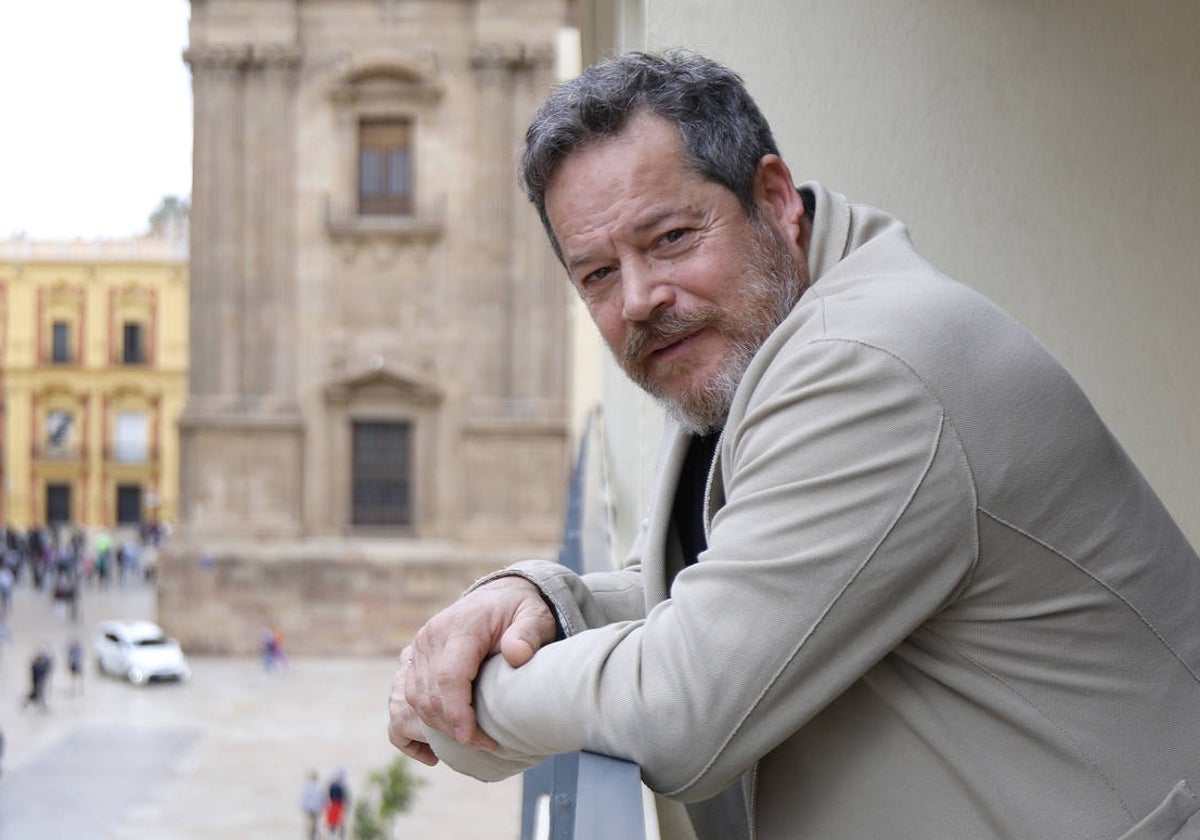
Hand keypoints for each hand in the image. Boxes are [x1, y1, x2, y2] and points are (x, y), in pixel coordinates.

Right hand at [387, 576, 557, 761]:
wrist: (498, 597)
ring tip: (467, 743)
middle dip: (453, 728)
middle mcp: (430, 638)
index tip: (475, 738)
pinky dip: (410, 726)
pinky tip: (430, 747)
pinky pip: (400, 699)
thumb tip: (517, 655)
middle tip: (486, 745)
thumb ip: (528, 634)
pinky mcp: (413, 660)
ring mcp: (417, 649)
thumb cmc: (519, 612)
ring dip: (435, 729)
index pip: (448, 676)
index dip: (457, 712)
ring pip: (412, 700)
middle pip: (428, 694)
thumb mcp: (535, 616)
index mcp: (460, 626)